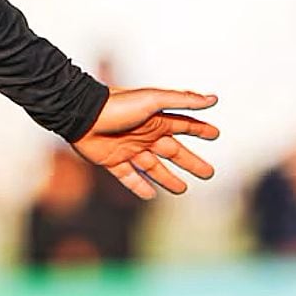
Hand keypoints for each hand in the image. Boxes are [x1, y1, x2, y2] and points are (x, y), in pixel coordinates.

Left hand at [72, 88, 218, 199]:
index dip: (200, 130)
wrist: (81, 115)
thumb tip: (213, 100)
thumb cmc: (116, 105)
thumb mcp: (152, 100)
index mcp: (156, 120)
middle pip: (174, 152)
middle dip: (191, 162)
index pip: (184, 125)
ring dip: (168, 178)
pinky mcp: (112, 161)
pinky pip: (128, 177)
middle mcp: (144, 135)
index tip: (215, 134)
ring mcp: (128, 149)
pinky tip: (150, 195)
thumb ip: (182, 100)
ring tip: (182, 189)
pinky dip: (139, 186)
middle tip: (209, 173)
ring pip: (153, 168)